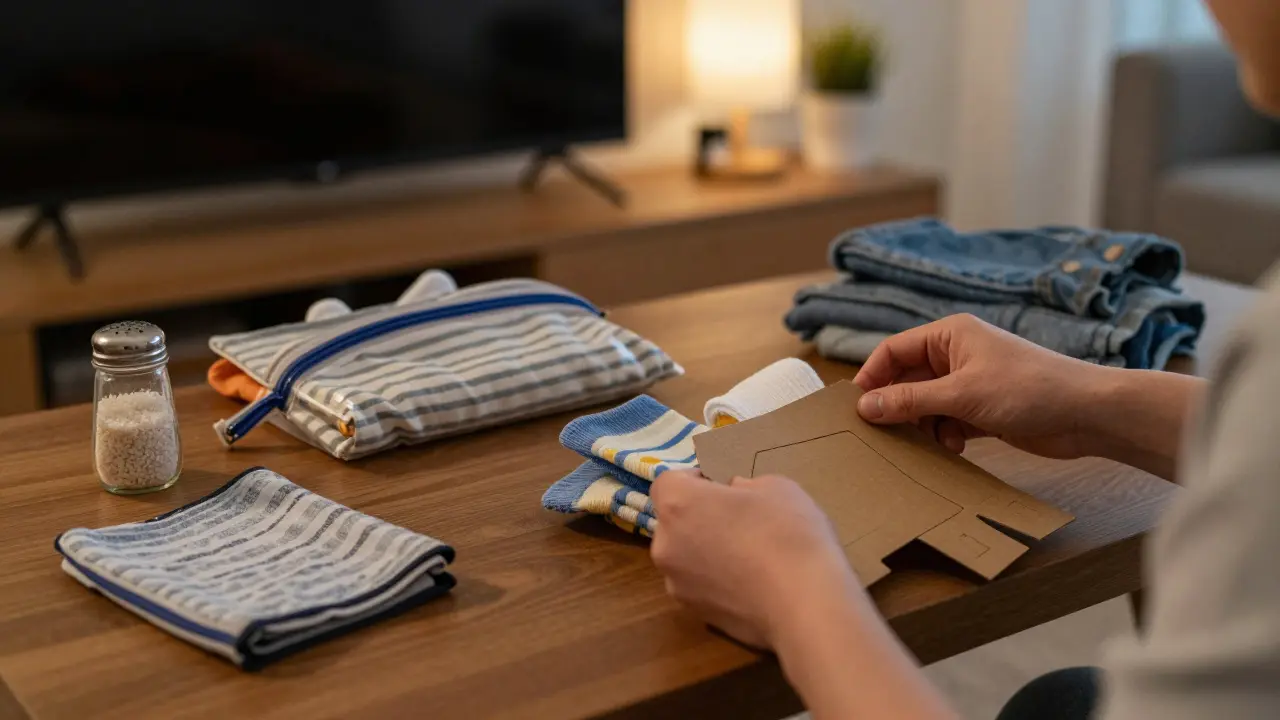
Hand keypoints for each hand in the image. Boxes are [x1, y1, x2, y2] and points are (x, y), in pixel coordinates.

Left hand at [650, 469, 863, 648]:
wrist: (805, 605)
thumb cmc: (787, 533)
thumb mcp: (775, 487)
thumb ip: (743, 487)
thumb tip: (734, 497)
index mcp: (678, 504)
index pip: (668, 482)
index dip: (694, 481)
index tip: (723, 489)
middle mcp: (665, 544)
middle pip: (673, 522)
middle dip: (698, 518)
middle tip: (738, 523)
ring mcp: (676, 584)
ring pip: (685, 557)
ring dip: (705, 552)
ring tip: (747, 559)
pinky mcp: (695, 614)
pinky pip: (700, 587)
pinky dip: (717, 583)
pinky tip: (751, 585)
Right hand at [853, 314, 1107, 458]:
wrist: (1086, 414)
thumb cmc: (1028, 389)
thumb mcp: (962, 395)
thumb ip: (910, 402)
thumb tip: (864, 406)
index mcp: (949, 335)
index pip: (893, 351)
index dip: (871, 376)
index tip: (855, 407)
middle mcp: (956, 355)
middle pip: (907, 381)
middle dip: (898, 407)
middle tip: (883, 435)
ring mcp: (970, 383)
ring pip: (926, 405)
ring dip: (924, 426)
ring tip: (932, 442)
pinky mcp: (983, 410)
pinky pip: (946, 422)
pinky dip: (945, 435)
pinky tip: (956, 447)